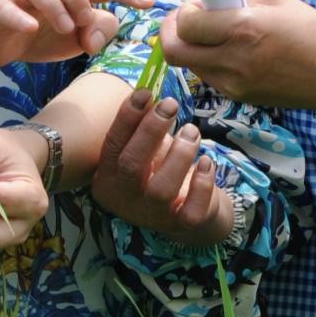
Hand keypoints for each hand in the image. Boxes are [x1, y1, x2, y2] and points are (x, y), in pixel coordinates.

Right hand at [0, 0, 157, 71]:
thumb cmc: (41, 33)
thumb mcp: (78, 38)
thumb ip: (98, 32)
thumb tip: (95, 37)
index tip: (149, 2)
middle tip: (83, 21)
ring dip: (53, 3)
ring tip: (65, 29)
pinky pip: (8, 8)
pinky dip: (21, 18)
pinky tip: (31, 28)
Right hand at [87, 88, 228, 245]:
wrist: (186, 212)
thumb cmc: (160, 170)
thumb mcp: (147, 149)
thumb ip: (144, 126)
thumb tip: (149, 91)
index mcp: (109, 177)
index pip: (112, 145)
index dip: (127, 118)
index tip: (145, 92)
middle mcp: (125, 199)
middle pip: (132, 165)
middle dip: (151, 131)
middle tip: (170, 105)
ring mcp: (152, 215)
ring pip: (161, 189)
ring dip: (179, 154)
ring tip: (192, 131)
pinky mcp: (180, 225)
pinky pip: (190, 210)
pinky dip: (201, 184)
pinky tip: (207, 162)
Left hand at [161, 0, 315, 116]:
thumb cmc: (314, 31)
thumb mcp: (276, 2)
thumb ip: (236, 2)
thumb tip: (207, 3)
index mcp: (244, 29)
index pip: (185, 25)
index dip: (183, 13)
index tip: (196, 5)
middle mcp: (234, 60)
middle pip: (174, 52)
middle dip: (171, 32)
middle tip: (185, 21)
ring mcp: (235, 84)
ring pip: (189, 65)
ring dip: (191, 48)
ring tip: (214, 35)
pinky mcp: (239, 98)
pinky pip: (209, 77)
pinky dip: (209, 62)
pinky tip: (230, 52)